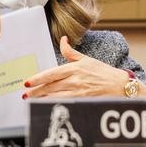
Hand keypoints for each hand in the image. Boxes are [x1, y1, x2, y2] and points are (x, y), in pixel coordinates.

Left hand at [23, 36, 145, 98]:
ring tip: (30, 101)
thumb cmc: (104, 72)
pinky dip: (53, 105)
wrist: (120, 86)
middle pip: (50, 87)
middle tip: (25, 94)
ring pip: (55, 97)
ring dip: (41, 99)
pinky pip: (65, 104)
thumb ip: (71, 52)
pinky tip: (45, 106)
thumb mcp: (87, 59)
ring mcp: (79, 92)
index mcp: (75, 68)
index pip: (51, 74)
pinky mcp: (83, 101)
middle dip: (36, 91)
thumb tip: (62, 39)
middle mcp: (75, 80)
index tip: (27, 83)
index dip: (38, 79)